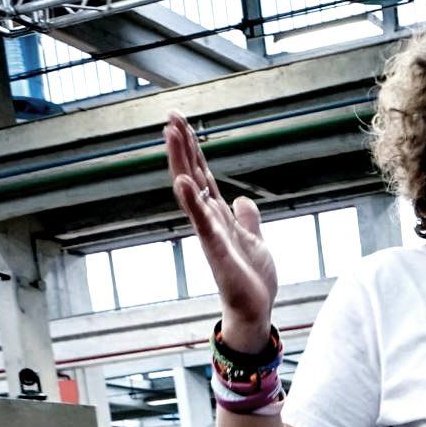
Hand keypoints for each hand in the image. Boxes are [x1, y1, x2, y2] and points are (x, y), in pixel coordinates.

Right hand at [168, 113, 276, 344]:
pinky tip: (183, 181)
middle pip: (192, 175)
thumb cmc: (251, 279)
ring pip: (191, 192)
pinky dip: (193, 202)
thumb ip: (247, 219)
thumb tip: (242, 200)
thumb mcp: (254, 240)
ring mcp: (210, 234)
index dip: (192, 148)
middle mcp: (209, 221)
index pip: (202, 174)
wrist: (255, 310)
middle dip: (181, 146)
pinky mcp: (217, 250)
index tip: (180, 122)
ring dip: (181, 162)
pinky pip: (202, 222)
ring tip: (170, 135)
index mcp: (218, 216)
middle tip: (170, 116)